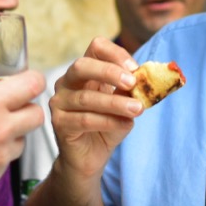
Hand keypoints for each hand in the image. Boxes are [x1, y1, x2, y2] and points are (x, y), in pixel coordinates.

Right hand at [49, 37, 142, 179]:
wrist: (90, 158)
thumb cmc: (107, 126)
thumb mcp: (123, 104)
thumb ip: (129, 90)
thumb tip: (146, 78)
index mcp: (85, 71)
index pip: (96, 48)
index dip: (116, 54)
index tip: (135, 68)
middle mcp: (67, 82)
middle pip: (82, 66)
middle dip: (109, 72)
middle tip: (132, 83)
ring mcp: (60, 102)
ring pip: (86, 97)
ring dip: (115, 103)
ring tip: (137, 109)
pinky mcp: (59, 123)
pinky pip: (85, 119)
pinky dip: (109, 121)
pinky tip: (125, 124)